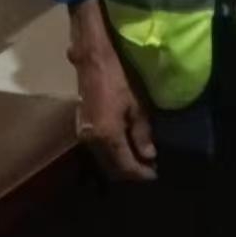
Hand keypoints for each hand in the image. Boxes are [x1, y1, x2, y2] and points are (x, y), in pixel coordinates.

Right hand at [67, 0, 156, 181]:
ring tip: (140, 159)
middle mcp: (91, 141)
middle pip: (111, 167)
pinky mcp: (81, 128)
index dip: (140, 173)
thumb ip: (142, 133)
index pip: (124, 165)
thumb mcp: (137, 106)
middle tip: (149, 168)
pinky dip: (112, 154)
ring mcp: (83, 135)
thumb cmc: (119, 80)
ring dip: (120, 164)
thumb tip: (149, 155)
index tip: (154, 174)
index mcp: (106, 136)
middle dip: (130, 172)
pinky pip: (98, 150)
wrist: (93, 62)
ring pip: (103, 160)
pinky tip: (125, 147)